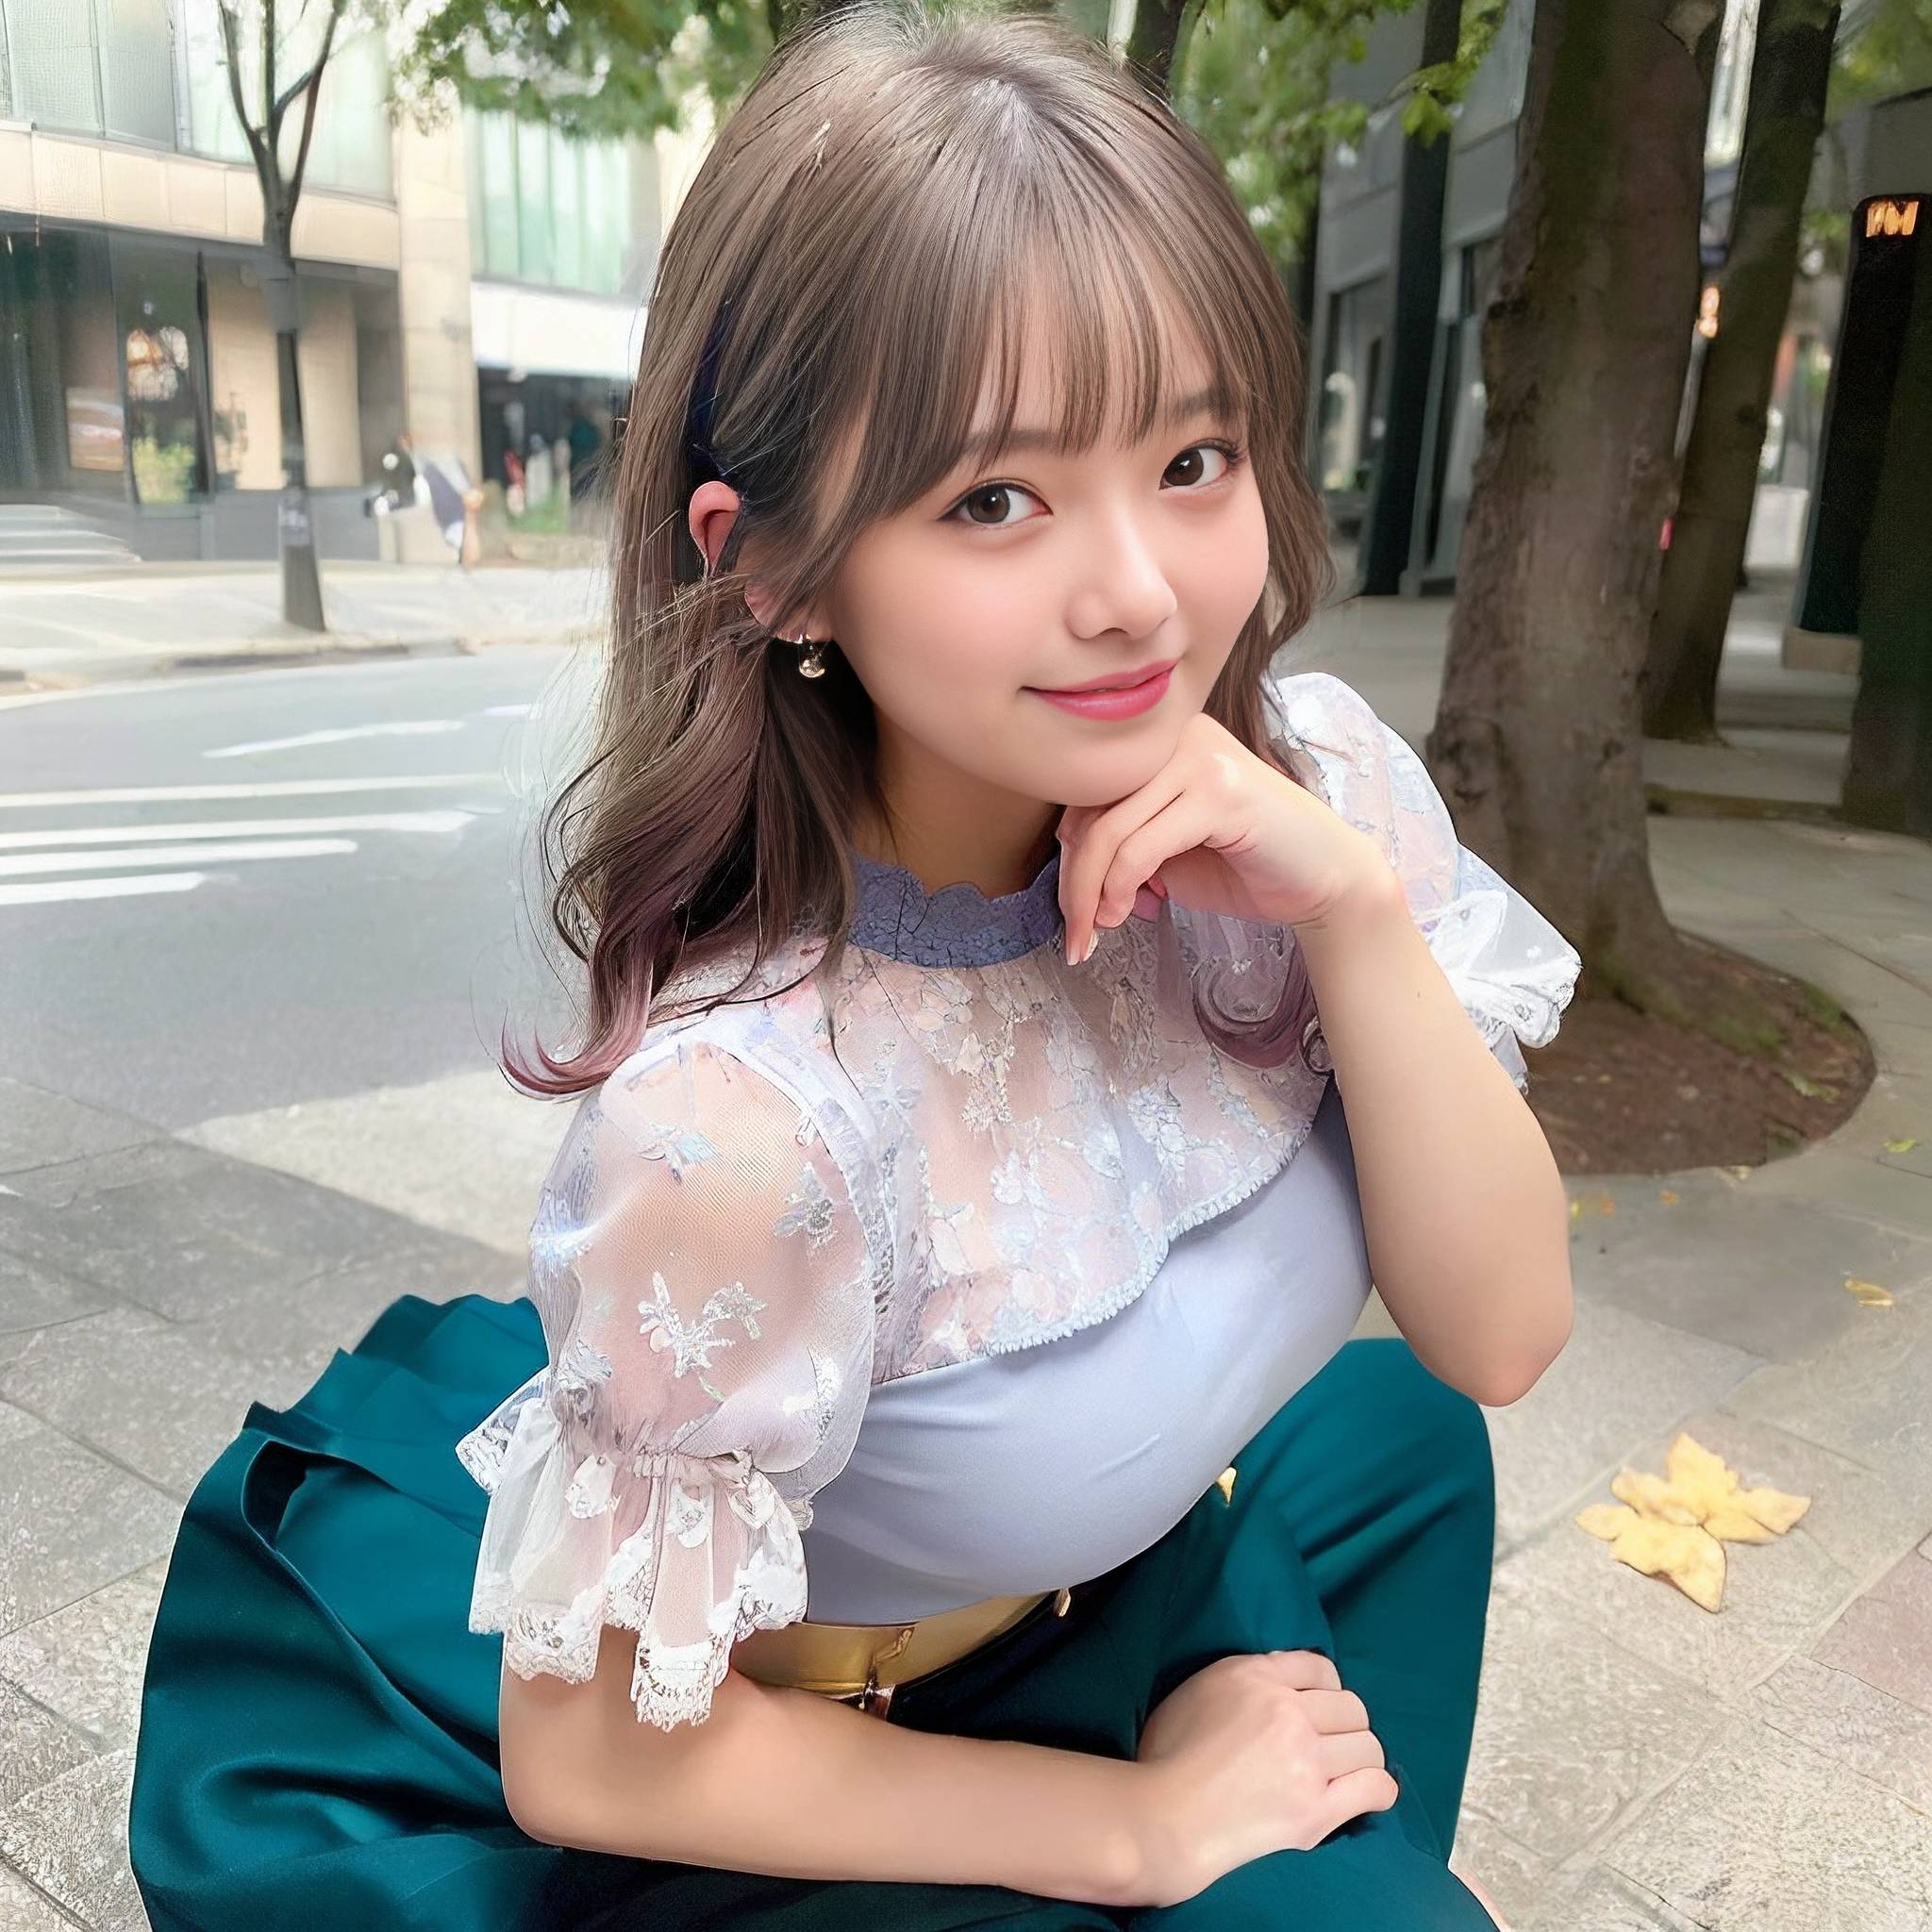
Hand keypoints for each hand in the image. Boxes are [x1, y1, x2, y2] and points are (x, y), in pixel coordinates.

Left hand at [1054, 712, 1390, 965]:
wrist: (1325, 879)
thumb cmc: (1246, 866)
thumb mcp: (1166, 852)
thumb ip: (1120, 842)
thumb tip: (1066, 860)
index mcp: (1160, 741)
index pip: (1085, 793)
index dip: (1068, 856)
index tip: (1071, 911)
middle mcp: (1176, 737)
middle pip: (1089, 809)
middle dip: (1073, 881)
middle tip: (1075, 934)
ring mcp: (1200, 759)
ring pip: (1109, 829)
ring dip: (1088, 893)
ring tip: (1093, 933)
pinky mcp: (1219, 792)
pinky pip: (1142, 845)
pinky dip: (1119, 887)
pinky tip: (1123, 915)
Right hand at [1123, 1649, 1398, 1907]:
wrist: (1165, 1819)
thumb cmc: (1166, 1755)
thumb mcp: (1197, 1689)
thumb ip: (1243, 1677)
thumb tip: (1278, 1681)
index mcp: (1254, 1676)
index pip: (1317, 1665)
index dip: (1322, 1686)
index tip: (1315, 1705)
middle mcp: (1287, 1711)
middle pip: (1351, 1706)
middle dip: (1343, 1722)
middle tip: (1326, 1743)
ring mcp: (1306, 1762)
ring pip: (1368, 1745)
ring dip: (1360, 1755)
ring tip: (1344, 1769)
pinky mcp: (1316, 1810)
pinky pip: (1374, 1787)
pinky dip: (1377, 1788)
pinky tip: (1366, 1792)